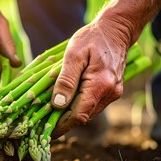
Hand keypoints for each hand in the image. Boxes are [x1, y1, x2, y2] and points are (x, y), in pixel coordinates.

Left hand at [51, 18, 130, 137]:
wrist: (116, 30)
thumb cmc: (92, 38)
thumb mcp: (74, 54)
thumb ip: (66, 80)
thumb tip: (57, 104)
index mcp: (101, 85)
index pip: (79, 115)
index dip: (61, 125)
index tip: (46, 131)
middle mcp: (110, 93)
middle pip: (83, 116)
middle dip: (63, 122)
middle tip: (44, 122)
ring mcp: (113, 93)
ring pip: (88, 112)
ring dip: (70, 115)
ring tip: (51, 113)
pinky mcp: (111, 90)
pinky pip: (93, 104)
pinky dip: (78, 106)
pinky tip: (66, 101)